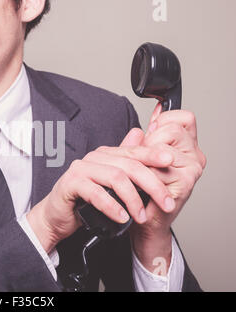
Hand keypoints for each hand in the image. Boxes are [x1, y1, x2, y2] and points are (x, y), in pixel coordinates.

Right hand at [27, 128, 175, 252]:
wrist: (56, 216)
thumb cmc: (83, 200)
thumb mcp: (110, 184)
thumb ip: (125, 164)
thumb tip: (140, 136)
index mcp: (105, 155)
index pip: (134, 152)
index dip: (153, 156)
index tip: (172, 163)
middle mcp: (94, 158)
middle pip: (129, 165)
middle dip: (152, 184)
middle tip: (166, 203)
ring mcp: (81, 169)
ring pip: (116, 177)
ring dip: (133, 199)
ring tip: (141, 216)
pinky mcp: (71, 184)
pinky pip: (96, 193)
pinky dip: (112, 206)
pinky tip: (121, 217)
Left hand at [130, 104, 205, 271]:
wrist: (143, 221)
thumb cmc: (143, 190)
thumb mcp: (142, 156)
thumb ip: (146, 136)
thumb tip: (153, 114)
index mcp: (187, 146)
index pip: (183, 117)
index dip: (163, 122)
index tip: (151, 133)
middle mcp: (194, 156)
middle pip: (172, 130)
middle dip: (150, 142)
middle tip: (144, 159)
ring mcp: (192, 170)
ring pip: (163, 148)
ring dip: (145, 159)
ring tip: (143, 173)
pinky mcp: (185, 182)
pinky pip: (157, 168)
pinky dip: (144, 175)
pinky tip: (144, 185)